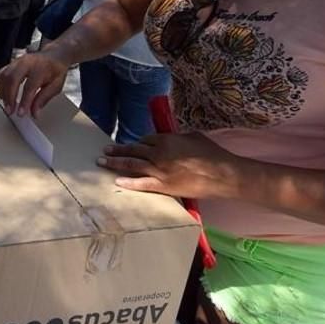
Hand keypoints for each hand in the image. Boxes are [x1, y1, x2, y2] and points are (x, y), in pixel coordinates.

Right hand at [0, 49, 68, 117]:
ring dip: (3, 93)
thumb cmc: (55, 70)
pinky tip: (3, 95)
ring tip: (7, 105)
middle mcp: (27, 63)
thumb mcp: (56, 86)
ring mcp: (17, 62)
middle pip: (12, 79)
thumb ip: (43, 99)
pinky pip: (1, 74)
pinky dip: (0, 86)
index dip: (24, 101)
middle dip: (9, 97)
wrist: (53, 55)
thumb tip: (34, 113)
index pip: (29, 86)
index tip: (21, 113)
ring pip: (4, 76)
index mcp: (40, 68)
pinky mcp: (11, 63)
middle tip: (10, 111)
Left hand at [96, 133, 243, 199]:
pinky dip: (129, 182)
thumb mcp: (194, 137)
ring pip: (132, 164)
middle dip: (118, 150)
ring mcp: (159, 170)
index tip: (131, 145)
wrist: (222, 173)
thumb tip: (172, 139)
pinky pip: (142, 184)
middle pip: (134, 150)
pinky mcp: (163, 186)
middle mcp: (158, 153)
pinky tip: (117, 180)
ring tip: (102, 161)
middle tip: (105, 150)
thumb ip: (178, 137)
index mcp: (166, 139)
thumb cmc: (212, 153)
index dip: (137, 143)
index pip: (145, 139)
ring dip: (115, 162)